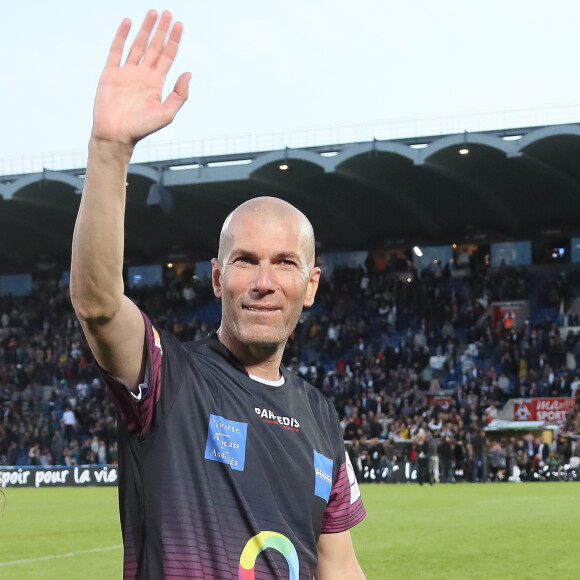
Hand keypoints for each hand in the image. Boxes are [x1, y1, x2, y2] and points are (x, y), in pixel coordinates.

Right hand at [91, 10, 190, 147]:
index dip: (173, 40)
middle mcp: (143, 75)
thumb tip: (189, 73)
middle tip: (167, 12)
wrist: (116, 135)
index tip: (179, 24)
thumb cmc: (142, 128)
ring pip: (138, 45)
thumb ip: (179, 94)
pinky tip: (128, 22)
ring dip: (145, 29)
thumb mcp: (167, 113)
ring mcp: (127, 73)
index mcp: (157, 84)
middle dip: (161, 30)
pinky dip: (122, 36)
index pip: (167, 57)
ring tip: (153, 12)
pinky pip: (116, 50)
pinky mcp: (111, 73)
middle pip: (155, 47)